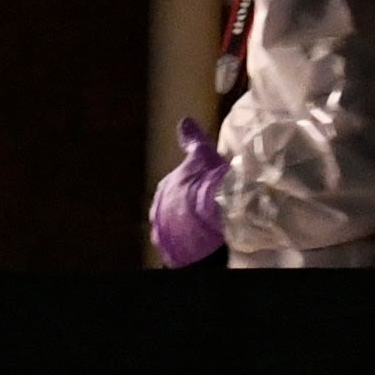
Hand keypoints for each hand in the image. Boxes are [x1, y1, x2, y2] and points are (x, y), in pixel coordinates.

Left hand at [152, 116, 228, 266]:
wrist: (215, 212)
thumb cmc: (209, 180)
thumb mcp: (203, 154)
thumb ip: (192, 139)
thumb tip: (184, 120)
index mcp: (165, 188)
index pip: (173, 191)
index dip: (188, 192)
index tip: (201, 194)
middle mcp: (159, 211)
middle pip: (172, 213)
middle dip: (184, 213)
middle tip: (203, 215)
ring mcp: (165, 234)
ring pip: (175, 233)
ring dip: (186, 234)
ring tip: (204, 235)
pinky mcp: (174, 254)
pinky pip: (180, 254)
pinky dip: (188, 252)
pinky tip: (200, 250)